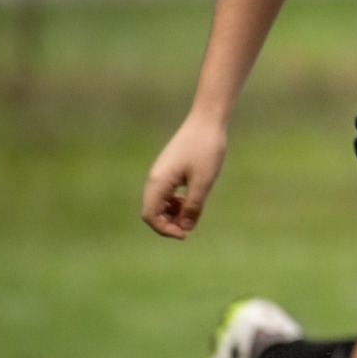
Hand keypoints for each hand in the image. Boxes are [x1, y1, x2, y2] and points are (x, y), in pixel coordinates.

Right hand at [142, 112, 228, 239]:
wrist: (206, 122)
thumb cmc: (206, 151)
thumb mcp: (203, 182)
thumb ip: (193, 206)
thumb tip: (185, 228)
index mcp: (158, 182)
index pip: (150, 215)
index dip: (165, 229)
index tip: (185, 234)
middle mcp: (154, 179)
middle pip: (152, 211)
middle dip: (168, 223)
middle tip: (189, 226)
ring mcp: (160, 174)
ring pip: (158, 203)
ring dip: (172, 213)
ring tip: (191, 213)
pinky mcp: (169, 170)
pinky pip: (166, 193)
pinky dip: (176, 202)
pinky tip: (191, 200)